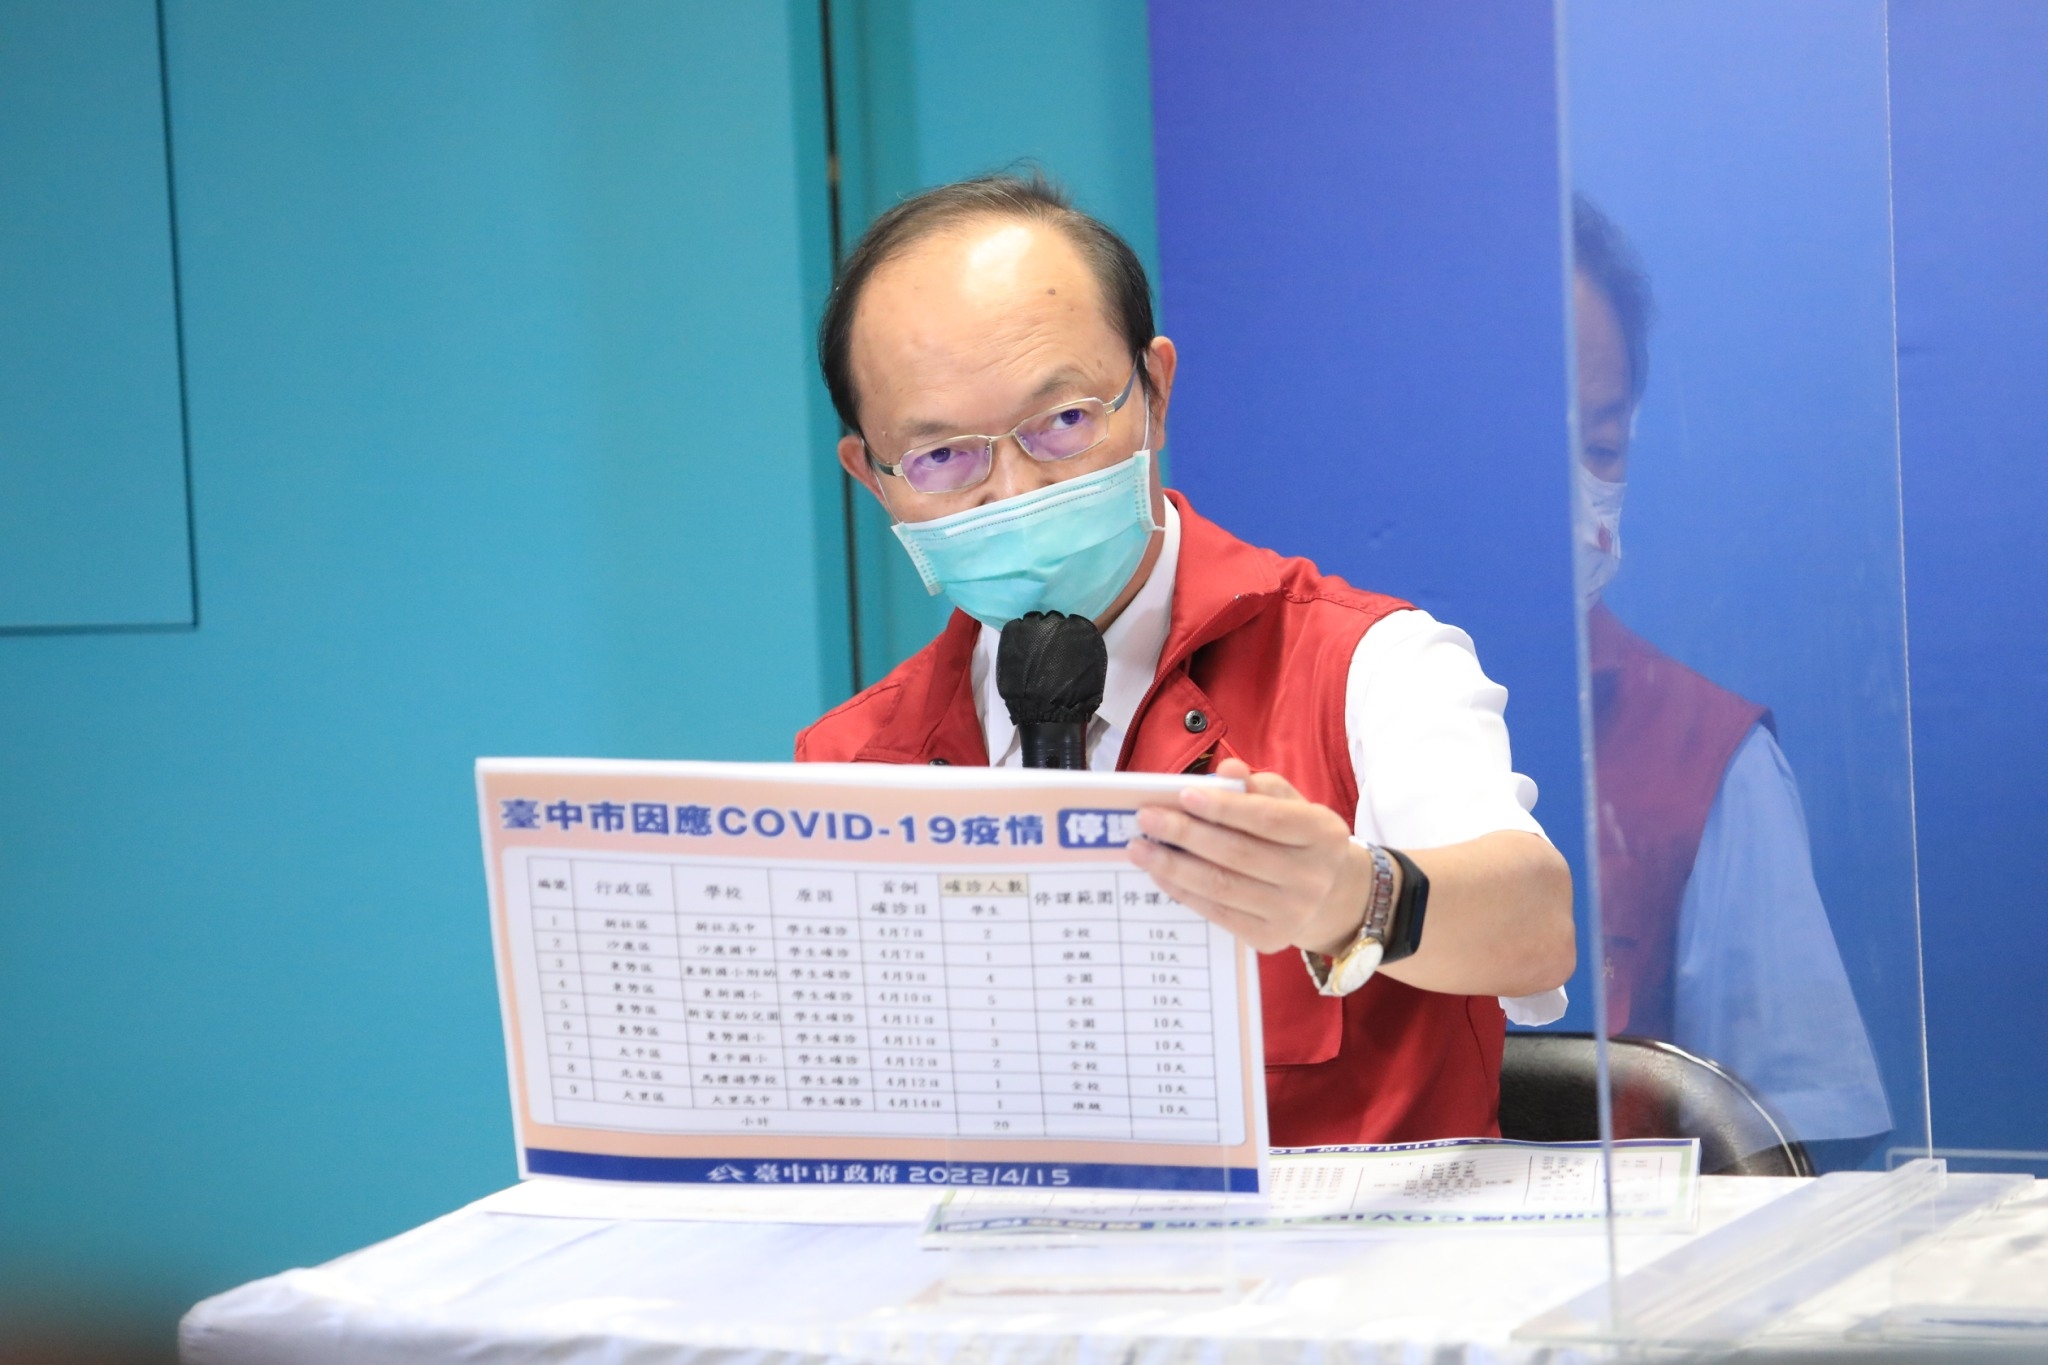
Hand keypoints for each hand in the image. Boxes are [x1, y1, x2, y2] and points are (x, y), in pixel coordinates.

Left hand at [1126, 758, 1385, 956]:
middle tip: (1146, 818)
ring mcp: (1292, 913)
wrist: (1330, 896)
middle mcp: (1312, 877)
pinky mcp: (1269, 939)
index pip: (1268, 819)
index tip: (1184, 795)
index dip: (1225, 808)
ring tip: (1140, 847)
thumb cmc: (1298, 838)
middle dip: (1186, 834)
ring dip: (1173, 866)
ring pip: (1221, 886)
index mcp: (1323, 834)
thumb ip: (1259, 786)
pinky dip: (1183, 892)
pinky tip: (1159, 873)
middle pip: (1238, 854)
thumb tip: (1225, 773)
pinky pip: (1217, 913)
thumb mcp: (1291, 804)